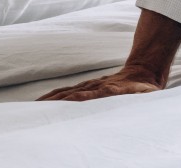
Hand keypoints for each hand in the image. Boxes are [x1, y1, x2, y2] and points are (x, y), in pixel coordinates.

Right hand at [37, 68, 162, 101]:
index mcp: (110, 90)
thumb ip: (140, 99)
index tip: (61, 105)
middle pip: (70, 95)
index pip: (88, 96)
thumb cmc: (146, 89)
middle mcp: (96, 87)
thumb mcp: (146, 95)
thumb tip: (140, 102)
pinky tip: (44, 102)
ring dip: (50, 101)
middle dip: (54, 103)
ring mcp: (91, 86)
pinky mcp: (89, 87)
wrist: (145, 69)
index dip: (75, 100)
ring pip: (66, 93)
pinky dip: (54, 96)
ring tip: (33, 109)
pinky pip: (68, 92)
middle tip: (36, 112)